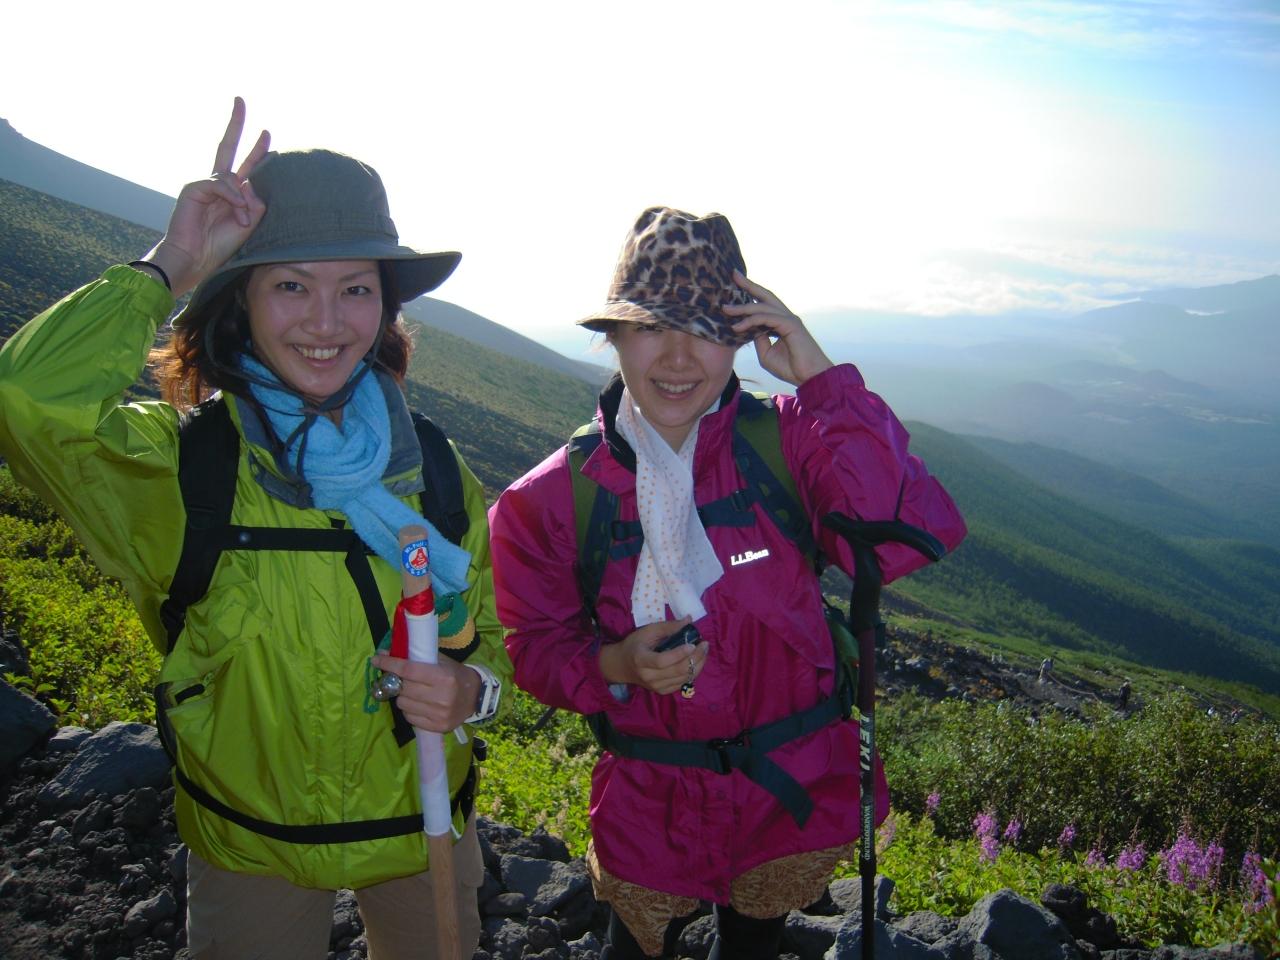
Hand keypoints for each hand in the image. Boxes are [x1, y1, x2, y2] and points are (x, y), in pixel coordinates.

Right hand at [139, 97, 269, 298]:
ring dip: (242, 201)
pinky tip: (237, 214)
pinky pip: (220, 185)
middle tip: (240, 100)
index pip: (246, 165)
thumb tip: (255, 185)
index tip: (268, 134)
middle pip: (227, 147)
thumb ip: (256, 204)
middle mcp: (217, 185)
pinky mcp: (193, 188)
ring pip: (232, 177)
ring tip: (242, 221)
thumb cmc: (219, 246)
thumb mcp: (248, 225)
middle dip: (235, 124)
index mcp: (231, 193)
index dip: (257, 150)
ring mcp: (204, 185)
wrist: (194, 260)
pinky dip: (232, 198)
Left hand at [370, 654, 481, 732]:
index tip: (376, 659)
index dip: (389, 664)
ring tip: (412, 692)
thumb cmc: (456, 675)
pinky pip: (409, 718)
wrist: (476, 698)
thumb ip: (417, 658)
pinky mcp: (437, 727)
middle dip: (397, 681)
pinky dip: (409, 710)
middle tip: (399, 678)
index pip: (408, 670)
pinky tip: (418, 704)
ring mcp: (439, 714)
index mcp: (443, 677)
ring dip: (402, 696)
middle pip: (403, 688)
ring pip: (403, 704)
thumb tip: (386, 653)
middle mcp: (441, 697)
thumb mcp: (442, 662)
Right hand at [599, 618, 708, 695]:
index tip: (693, 644)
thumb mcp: (647, 631)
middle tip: (705, 644)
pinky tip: (697, 661)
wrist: (622, 665)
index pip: (663, 661)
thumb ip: (668, 626)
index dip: (679, 654)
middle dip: (696, 657)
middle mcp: (648, 677)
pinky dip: (693, 672)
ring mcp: (656, 686)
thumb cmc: (635, 644)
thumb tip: (689, 620)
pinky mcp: (662, 691)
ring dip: (698, 664)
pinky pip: (683, 683)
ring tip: (704, 651)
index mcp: (641, 660)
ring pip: (684, 678)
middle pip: (678, 670)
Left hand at [721, 271, 833, 386]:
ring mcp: (789, 319)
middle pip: (765, 296)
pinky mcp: (791, 325)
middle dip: (749, 285)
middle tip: (734, 274)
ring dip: (744, 308)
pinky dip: (751, 321)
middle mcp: (786, 317)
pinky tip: (738, 326)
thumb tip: (749, 329)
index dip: (751, 293)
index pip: (764, 304)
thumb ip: (758, 340)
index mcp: (781, 322)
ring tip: (726, 309)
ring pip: (763, 307)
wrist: (811, 378)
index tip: (736, 284)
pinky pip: (767, 318)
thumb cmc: (791, 368)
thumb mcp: (766, 354)